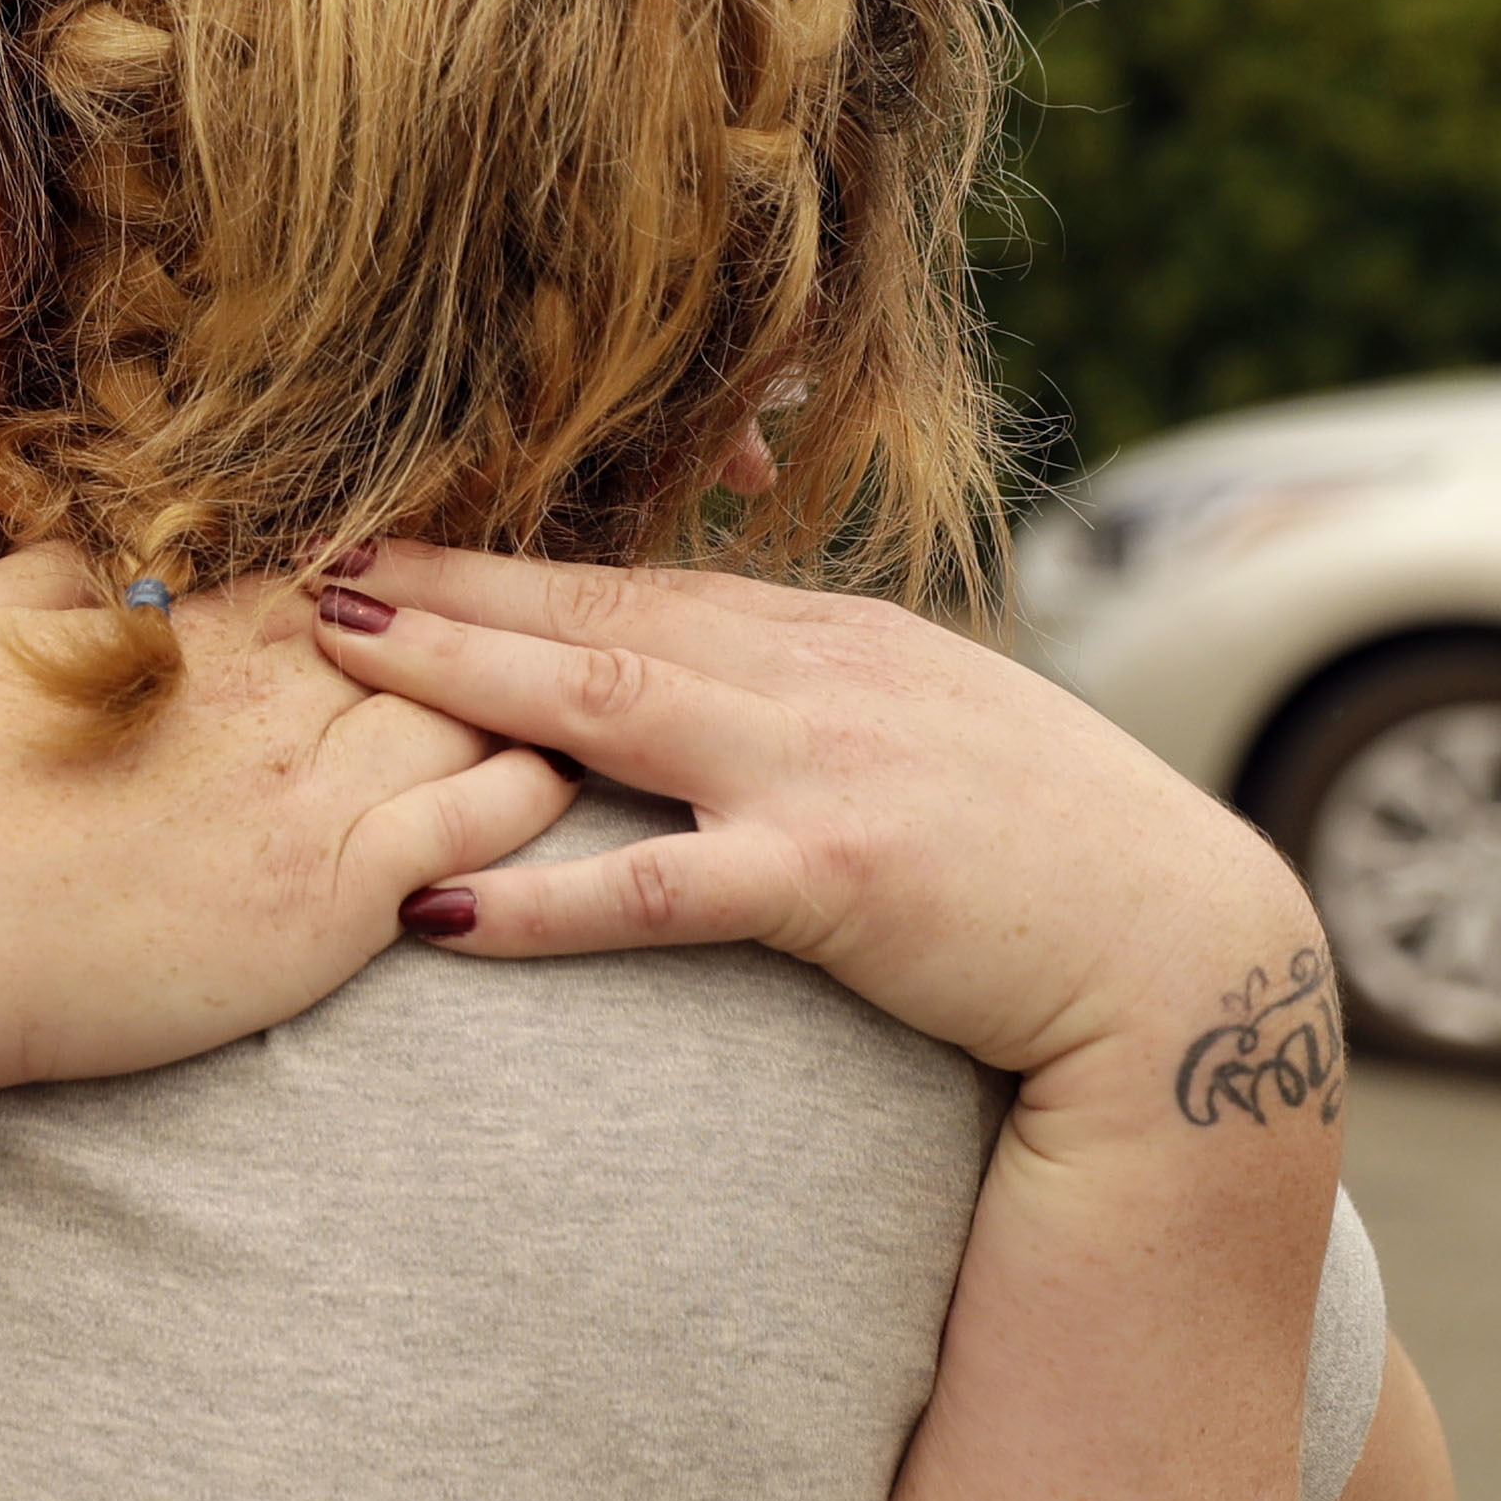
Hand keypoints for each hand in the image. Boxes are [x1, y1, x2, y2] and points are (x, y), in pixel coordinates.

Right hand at [0, 550, 575, 1109]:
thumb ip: (53, 574)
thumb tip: (115, 550)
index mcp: (182, 622)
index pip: (323, 574)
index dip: (379, 574)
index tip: (422, 571)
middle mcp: (263, 694)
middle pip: (418, 637)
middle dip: (474, 628)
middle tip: (539, 621)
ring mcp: (305, 796)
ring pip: (468, 717)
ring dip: (518, 700)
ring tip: (573, 693)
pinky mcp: (327, 900)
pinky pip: (477, 827)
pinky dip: (528, 791)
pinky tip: (557, 776)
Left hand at [310, 544, 1323, 1156]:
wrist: (1187, 955)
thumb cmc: (1052, 858)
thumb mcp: (929, 737)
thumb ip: (817, 701)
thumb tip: (709, 684)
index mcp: (836, 641)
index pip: (641, 586)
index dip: (509, 565)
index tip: (399, 544)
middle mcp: (818, 679)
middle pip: (594, 616)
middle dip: (447, 585)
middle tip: (313, 563)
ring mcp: (823, 772)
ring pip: (601, 709)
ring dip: (459, 680)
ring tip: (339, 655)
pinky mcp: (836, 883)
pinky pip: (652, 890)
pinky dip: (536, 897)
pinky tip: (435, 901)